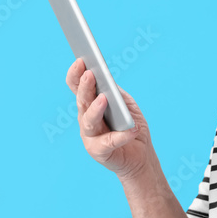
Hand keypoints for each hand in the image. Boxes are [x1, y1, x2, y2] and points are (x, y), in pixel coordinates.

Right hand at [65, 58, 152, 181]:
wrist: (140, 157)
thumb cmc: (131, 126)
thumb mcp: (126, 104)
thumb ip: (116, 93)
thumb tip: (106, 79)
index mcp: (90, 105)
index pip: (77, 87)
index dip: (75, 74)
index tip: (80, 60)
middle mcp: (86, 119)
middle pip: (82, 101)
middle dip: (84, 87)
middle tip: (89, 73)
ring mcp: (90, 137)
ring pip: (89, 121)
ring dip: (95, 109)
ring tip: (104, 99)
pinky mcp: (99, 153)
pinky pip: (109, 143)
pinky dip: (121, 136)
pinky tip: (131, 129)